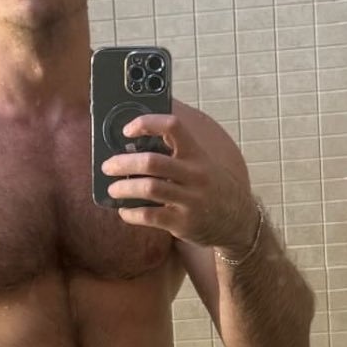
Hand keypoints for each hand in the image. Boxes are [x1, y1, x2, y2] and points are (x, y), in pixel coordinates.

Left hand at [101, 113, 258, 250]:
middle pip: (152, 162)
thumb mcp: (202, 163)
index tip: (127, 130)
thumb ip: (176, 151)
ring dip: (124, 188)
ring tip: (112, 189)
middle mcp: (195, 174)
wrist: (238, 220)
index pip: (172, 126)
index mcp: (196, 153)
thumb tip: (138, 139)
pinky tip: (124, 211)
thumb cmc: (211, 186)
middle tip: (108, 166)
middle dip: (124, 163)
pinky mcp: (184, 222)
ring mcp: (190, 200)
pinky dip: (132, 214)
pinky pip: (150, 216)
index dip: (146, 123)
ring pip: (149, 189)